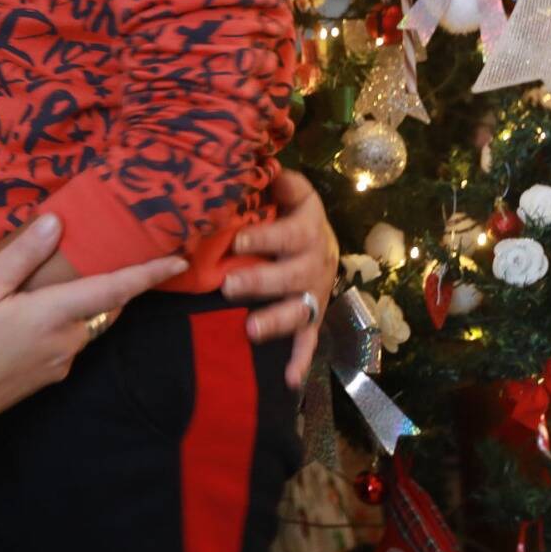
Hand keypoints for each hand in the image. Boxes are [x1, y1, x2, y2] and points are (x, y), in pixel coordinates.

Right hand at [0, 214, 185, 447]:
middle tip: (112, 254)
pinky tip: (30, 318)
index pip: (114, 290)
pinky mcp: (42, 382)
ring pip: (82, 327)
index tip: (179, 260)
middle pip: (101, 308)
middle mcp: (65, 344)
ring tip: (64, 281)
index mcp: (53, 316)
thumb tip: (57, 223)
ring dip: (83, 305)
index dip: (148, 274)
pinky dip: (63, 325)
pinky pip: (65, 345)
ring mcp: (56, 367)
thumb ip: (22, 255)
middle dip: (112, 284)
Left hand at [221, 169, 338, 386]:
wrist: (322, 239)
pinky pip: (309, 340)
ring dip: (277, 320)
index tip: (237, 242)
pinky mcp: (312, 316)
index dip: (265, 238)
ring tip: (251, 330)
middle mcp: (315, 262)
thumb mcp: (292, 190)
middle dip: (261, 282)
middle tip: (228, 286)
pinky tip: (289, 381)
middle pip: (293, 275)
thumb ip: (281, 181)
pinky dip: (301, 360)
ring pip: (300, 309)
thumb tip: (268, 170)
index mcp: (308, 228)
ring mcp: (315, 293)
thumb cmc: (292, 211)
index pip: (288, 233)